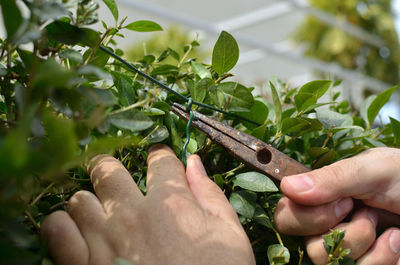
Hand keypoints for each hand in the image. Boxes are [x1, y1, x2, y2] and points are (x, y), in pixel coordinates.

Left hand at [41, 144, 254, 264]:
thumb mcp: (229, 234)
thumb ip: (210, 194)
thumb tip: (194, 161)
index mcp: (170, 202)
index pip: (160, 161)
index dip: (160, 155)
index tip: (158, 158)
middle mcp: (132, 214)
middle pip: (108, 170)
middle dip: (109, 166)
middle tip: (111, 174)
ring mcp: (103, 239)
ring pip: (80, 199)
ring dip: (88, 202)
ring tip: (96, 212)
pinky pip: (57, 231)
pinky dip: (61, 226)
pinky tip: (74, 232)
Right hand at [274, 147, 399, 263]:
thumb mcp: (373, 170)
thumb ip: (332, 178)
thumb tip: (287, 187)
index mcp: (320, 197)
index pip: (286, 216)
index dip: (308, 217)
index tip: (343, 204)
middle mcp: (326, 224)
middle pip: (308, 245)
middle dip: (343, 233)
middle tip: (367, 213)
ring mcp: (346, 247)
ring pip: (332, 262)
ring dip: (366, 245)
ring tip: (388, 227)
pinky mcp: (365, 262)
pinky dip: (383, 258)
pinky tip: (396, 241)